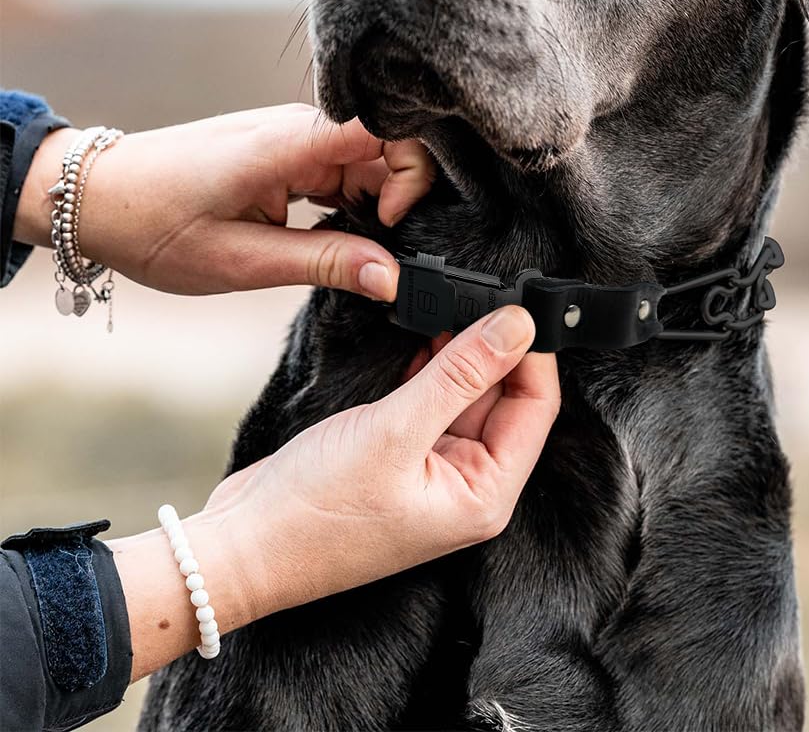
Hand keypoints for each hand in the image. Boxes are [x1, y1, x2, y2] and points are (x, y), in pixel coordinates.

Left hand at [15, 104, 433, 298]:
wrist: (92, 197)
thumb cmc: (152, 225)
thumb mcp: (241, 260)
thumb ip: (325, 263)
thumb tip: (391, 278)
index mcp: (290, 142)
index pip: (389, 130)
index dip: (410, 176)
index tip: (390, 227)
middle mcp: (300, 128)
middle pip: (387, 149)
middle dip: (396, 201)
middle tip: (371, 255)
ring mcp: (294, 138)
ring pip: (367, 164)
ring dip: (372, 207)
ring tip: (344, 252)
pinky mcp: (287, 153)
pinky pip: (341, 172)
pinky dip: (349, 205)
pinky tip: (328, 237)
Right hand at [109, 306, 558, 680]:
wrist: (240, 548)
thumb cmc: (315, 513)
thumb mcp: (396, 432)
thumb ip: (461, 374)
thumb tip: (518, 326)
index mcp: (484, 494)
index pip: (536, 408)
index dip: (532, 352)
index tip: (517, 301)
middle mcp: (466, 483)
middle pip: (503, 397)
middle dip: (492, 345)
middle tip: (474, 292)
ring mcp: (432, 468)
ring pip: (465, 393)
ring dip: (458, 351)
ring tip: (444, 304)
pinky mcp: (399, 453)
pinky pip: (429, 400)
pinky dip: (428, 366)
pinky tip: (420, 331)